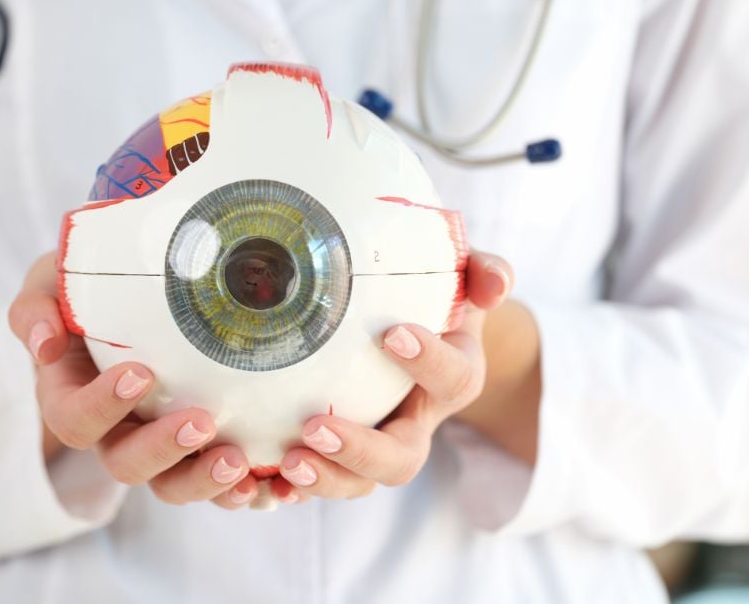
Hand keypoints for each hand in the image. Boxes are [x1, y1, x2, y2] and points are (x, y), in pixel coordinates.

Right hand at [8, 252, 260, 508]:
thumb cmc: (80, 288)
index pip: (76, 420)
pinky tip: (263, 482)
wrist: (125, 290)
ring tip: (237, 460)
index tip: (140, 373)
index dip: (103, 406)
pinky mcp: (195, 446)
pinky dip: (235, 489)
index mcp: (71, 398)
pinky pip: (211, 481)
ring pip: (170, 484)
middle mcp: (112, 431)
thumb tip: (45, 342)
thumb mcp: (47, 286)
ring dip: (202, 479)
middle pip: (126, 464)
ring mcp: (155, 442)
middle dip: (162, 449)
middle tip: (201, 422)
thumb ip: (36, 309)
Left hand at [272, 251, 518, 501]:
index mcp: (452, 378)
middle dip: (359, 449)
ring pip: (359, 481)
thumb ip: (485, 271)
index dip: (428, 363)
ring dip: (324, 477)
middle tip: (315, 426)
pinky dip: (295, 491)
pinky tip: (267, 484)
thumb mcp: (465, 276)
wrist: (418, 329)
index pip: (453, 380)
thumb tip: (496, 284)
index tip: (393, 334)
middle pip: (401, 459)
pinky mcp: (339, 451)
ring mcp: (377, 442)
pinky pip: (322, 482)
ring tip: (288, 461)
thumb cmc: (436, 297)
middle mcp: (416, 422)